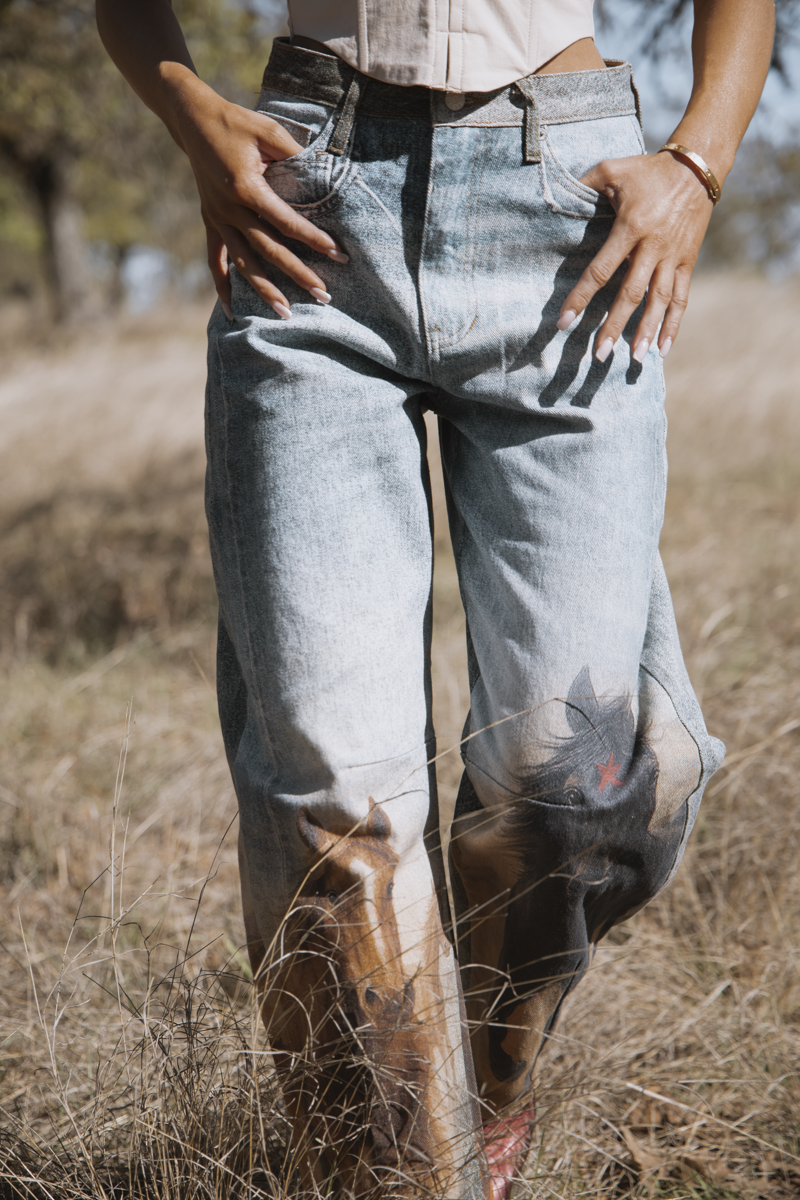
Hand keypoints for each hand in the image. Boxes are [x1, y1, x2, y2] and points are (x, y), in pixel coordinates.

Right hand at [169, 70, 346, 319]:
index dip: (314, 239)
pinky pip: (216, 261)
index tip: (338, 254)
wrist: (194, 120)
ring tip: (286, 313)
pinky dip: (223, 287)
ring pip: (244, 263)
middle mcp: (230, 209)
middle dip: (298, 274)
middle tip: (324, 296)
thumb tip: (329, 171)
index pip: (287, 222)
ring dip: (265, 290)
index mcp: (247, 187)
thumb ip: (296, 154)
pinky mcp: (210, 222)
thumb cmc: (237, 123)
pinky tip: (232, 312)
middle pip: (269, 250)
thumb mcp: (269, 131)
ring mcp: (217, 219)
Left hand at [557, 151, 712, 359]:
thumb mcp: (612, 169)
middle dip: (614, 326)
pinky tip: (663, 349)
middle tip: (600, 355)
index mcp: (630, 227)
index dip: (581, 298)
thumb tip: (554, 197)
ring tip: (635, 359)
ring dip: (646, 331)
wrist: (697, 167)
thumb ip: (584, 185)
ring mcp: (673, 256)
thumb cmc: (647, 170)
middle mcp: (653, 246)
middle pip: (631, 294)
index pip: (600, 270)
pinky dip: (673, 324)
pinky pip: (681, 297)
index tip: (564, 322)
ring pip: (659, 301)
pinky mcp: (688, 261)